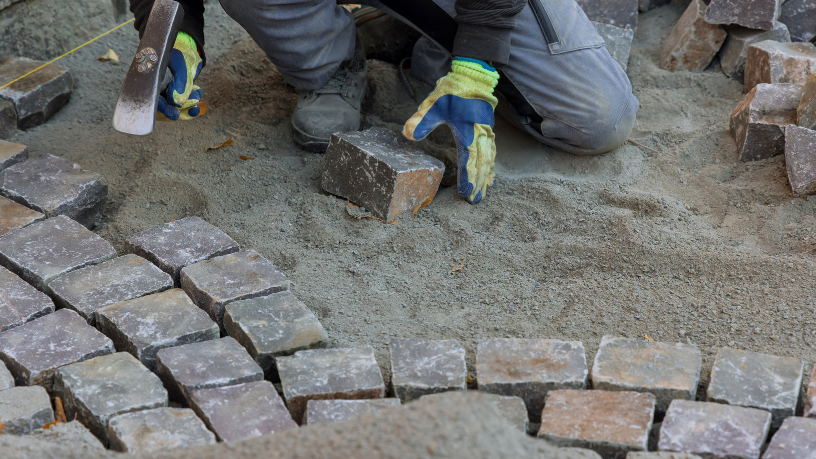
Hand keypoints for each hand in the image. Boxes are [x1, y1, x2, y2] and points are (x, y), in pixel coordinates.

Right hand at [157, 32, 202, 120]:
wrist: (182, 42)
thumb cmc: (176, 50)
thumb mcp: (179, 63)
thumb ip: (180, 82)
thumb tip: (177, 102)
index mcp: (149, 81)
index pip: (154, 101)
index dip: (164, 110)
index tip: (175, 114)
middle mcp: (156, 88)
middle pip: (165, 109)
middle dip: (181, 111)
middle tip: (193, 109)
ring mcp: (165, 90)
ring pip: (175, 107)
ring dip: (188, 106)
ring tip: (198, 95)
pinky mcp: (175, 91)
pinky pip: (183, 101)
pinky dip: (192, 100)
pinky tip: (198, 92)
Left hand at [403, 58, 498, 202]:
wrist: (473, 75)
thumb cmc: (453, 90)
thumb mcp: (433, 103)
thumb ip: (422, 120)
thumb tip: (407, 134)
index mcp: (468, 131)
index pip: (468, 160)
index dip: (468, 178)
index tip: (466, 193)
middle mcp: (480, 134)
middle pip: (481, 164)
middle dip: (478, 183)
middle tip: (475, 200)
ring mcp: (486, 132)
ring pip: (489, 159)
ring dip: (486, 177)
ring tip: (484, 192)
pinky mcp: (488, 129)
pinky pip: (491, 151)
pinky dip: (491, 165)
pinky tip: (490, 174)